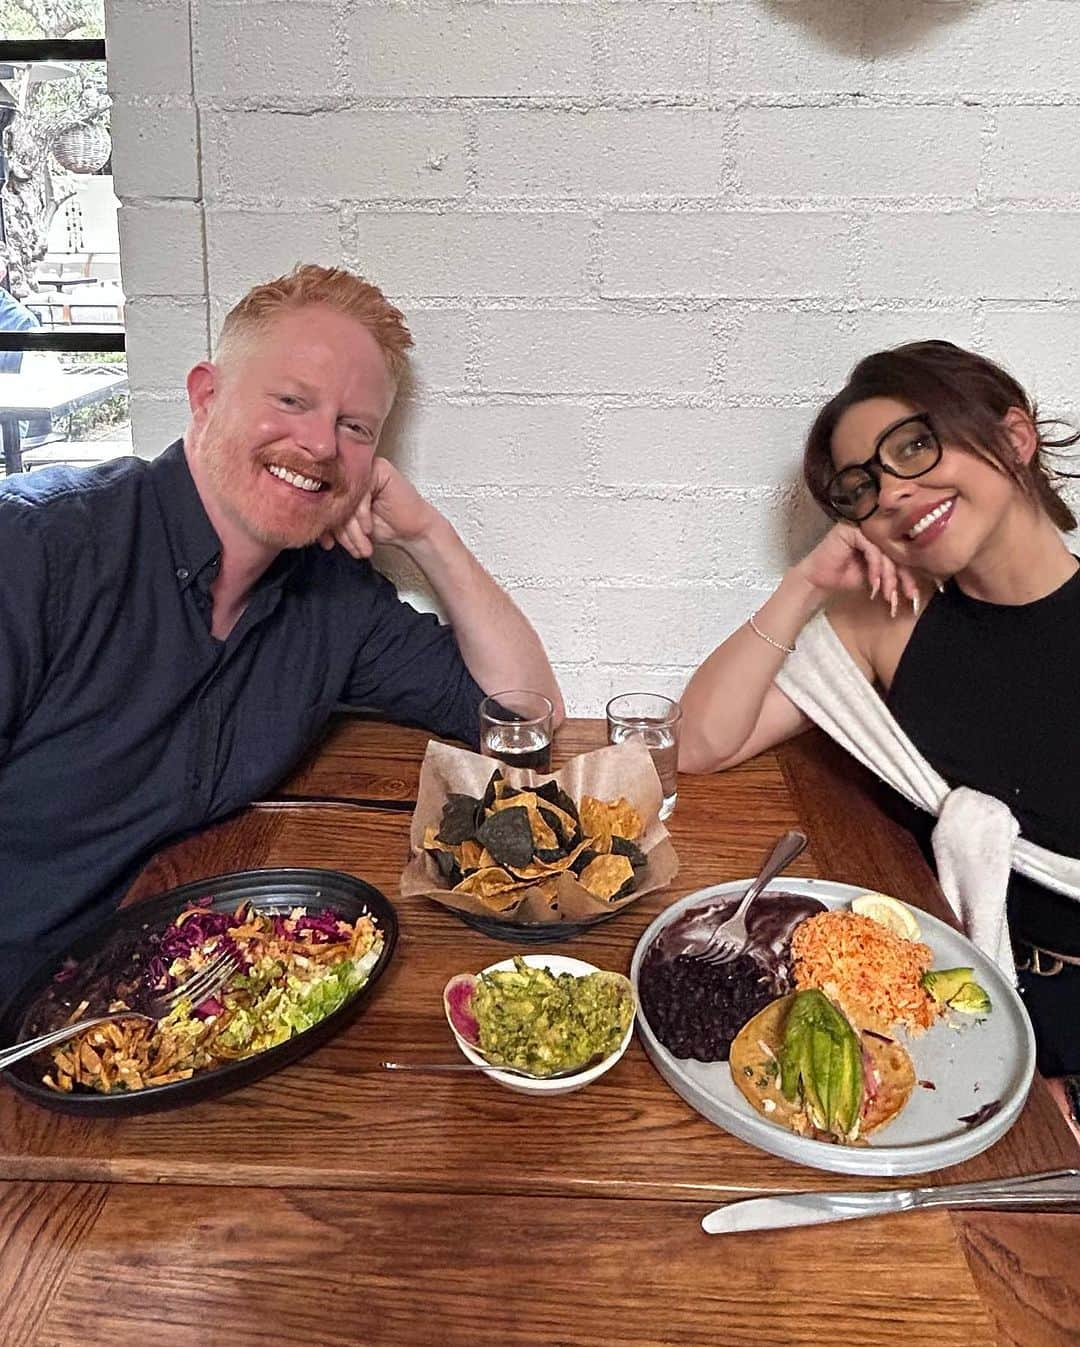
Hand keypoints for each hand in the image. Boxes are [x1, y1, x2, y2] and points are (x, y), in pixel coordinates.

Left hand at [319, 458, 439, 559]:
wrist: (412, 531)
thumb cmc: (382, 527)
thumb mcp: (349, 528)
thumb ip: (331, 521)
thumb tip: (307, 523)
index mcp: (338, 483)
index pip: (321, 500)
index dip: (323, 524)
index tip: (328, 544)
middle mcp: (349, 472)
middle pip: (332, 499)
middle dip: (341, 530)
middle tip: (352, 548)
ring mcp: (364, 468)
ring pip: (346, 497)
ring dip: (353, 527)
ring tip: (362, 545)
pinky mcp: (379, 469)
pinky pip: (361, 491)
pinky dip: (363, 514)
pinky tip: (369, 527)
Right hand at [793, 523, 921, 609]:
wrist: (819, 581)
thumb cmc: (845, 577)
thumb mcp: (877, 577)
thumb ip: (893, 573)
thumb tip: (918, 584)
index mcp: (881, 537)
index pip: (901, 552)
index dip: (909, 574)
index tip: (913, 594)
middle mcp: (874, 529)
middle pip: (896, 550)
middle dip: (902, 576)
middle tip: (907, 595)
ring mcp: (862, 527)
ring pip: (885, 551)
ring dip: (888, 575)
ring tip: (887, 593)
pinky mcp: (852, 530)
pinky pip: (872, 549)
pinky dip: (876, 568)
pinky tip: (874, 583)